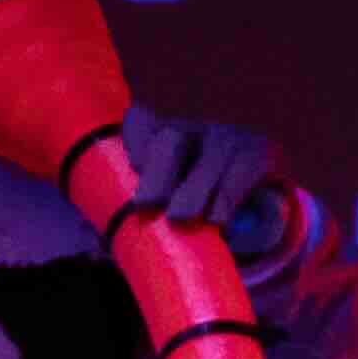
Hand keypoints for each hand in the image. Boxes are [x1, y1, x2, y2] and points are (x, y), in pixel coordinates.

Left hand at [119, 108, 296, 263]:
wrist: (260, 192)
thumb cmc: (193, 196)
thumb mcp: (165, 195)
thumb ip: (135, 210)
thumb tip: (96, 237)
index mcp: (163, 133)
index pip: (141, 121)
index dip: (134, 139)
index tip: (132, 166)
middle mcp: (195, 128)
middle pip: (172, 138)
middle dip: (158, 172)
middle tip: (147, 204)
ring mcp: (229, 137)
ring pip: (211, 156)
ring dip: (193, 188)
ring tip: (180, 217)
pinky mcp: (261, 152)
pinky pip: (243, 170)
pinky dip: (227, 197)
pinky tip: (217, 219)